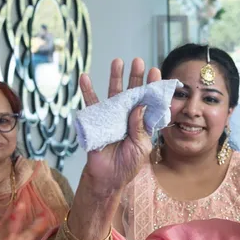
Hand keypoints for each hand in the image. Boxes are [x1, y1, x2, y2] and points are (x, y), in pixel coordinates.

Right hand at [80, 57, 160, 194]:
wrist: (108, 178)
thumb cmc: (128, 164)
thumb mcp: (141, 146)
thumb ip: (140, 127)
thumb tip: (139, 105)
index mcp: (143, 122)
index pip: (149, 101)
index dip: (152, 87)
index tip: (155, 71)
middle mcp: (128, 116)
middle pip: (132, 92)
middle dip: (135, 77)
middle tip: (137, 61)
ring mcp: (112, 117)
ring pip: (114, 93)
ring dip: (115, 77)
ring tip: (117, 61)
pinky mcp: (96, 121)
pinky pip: (91, 104)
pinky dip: (87, 91)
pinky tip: (85, 77)